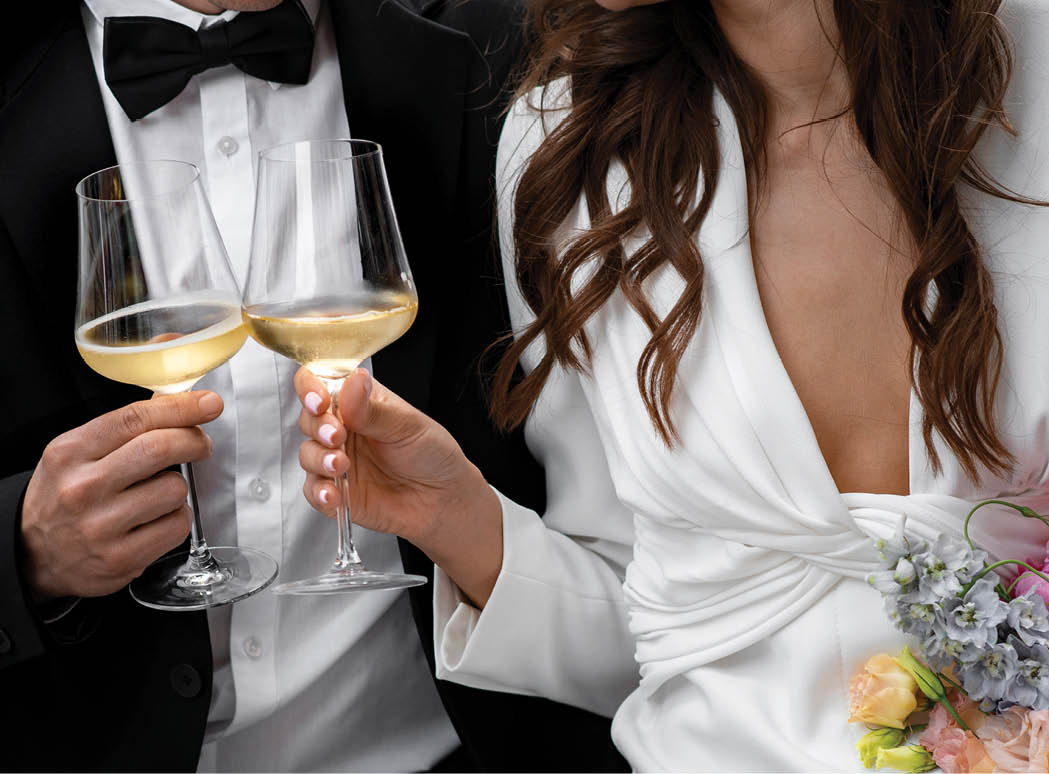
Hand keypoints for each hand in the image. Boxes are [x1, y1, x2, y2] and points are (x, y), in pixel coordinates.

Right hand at [20, 392, 221, 599]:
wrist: (33, 554)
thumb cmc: (63, 497)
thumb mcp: (75, 453)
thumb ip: (122, 429)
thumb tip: (174, 404)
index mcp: (70, 453)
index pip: (135, 419)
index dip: (180, 407)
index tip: (208, 404)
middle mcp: (83, 488)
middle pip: (159, 449)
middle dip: (193, 441)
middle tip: (201, 444)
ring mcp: (101, 526)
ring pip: (174, 489)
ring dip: (179, 487)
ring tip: (160, 492)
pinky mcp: (121, 558)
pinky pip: (177, 526)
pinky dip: (178, 518)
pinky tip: (158, 519)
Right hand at [295, 367, 502, 605]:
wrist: (443, 499)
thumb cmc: (431, 454)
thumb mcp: (407, 425)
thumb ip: (373, 409)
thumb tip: (352, 380)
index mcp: (358, 401)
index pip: (320, 383)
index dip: (310, 388)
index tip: (319, 401)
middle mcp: (343, 428)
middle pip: (308, 418)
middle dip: (317, 426)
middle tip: (337, 436)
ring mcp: (337, 459)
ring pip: (307, 453)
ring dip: (319, 459)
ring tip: (341, 465)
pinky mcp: (336, 491)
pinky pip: (314, 490)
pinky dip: (320, 492)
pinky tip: (335, 494)